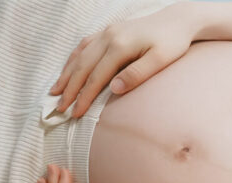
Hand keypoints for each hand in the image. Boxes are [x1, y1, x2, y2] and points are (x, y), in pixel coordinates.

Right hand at [49, 4, 196, 117]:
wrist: (176, 21)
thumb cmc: (173, 43)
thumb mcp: (161, 61)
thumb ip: (137, 74)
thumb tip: (114, 89)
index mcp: (120, 46)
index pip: (96, 76)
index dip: (84, 96)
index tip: (75, 112)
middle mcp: (108, 37)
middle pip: (82, 67)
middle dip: (70, 89)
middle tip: (60, 108)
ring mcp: (106, 32)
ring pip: (79, 56)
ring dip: (66, 75)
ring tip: (55, 92)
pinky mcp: (108, 31)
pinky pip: (84, 46)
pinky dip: (73, 60)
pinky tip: (67, 71)